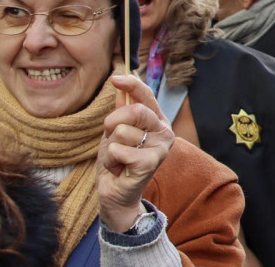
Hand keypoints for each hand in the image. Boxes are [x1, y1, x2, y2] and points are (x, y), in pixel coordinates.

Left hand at [97, 74, 175, 231]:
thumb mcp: (115, 131)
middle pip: (135, 110)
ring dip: (110, 146)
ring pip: (122, 131)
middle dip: (113, 123)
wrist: (116, 195)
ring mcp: (160, 148)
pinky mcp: (150, 163)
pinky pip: (118, 149)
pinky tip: (119, 169)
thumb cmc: (118, 161)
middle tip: (112, 138)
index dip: (132, 84)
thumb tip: (120, 84)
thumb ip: (121, 109)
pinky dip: (111, 160)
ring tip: (117, 158)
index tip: (115, 78)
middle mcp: (164, 132)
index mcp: (157, 121)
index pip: (147, 95)